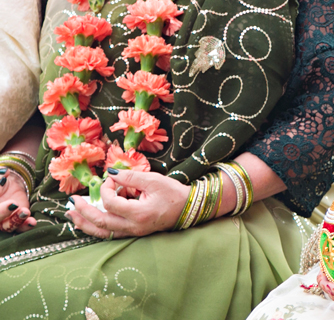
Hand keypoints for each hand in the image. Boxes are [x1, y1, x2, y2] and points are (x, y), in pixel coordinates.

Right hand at [0, 169, 33, 233]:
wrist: (8, 184)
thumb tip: (4, 172)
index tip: (5, 189)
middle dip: (2, 212)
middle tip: (13, 204)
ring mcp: (3, 222)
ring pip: (7, 227)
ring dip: (16, 220)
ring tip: (25, 212)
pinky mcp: (16, 222)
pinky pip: (20, 228)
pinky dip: (26, 226)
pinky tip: (32, 222)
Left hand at [67, 169, 189, 238]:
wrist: (188, 209)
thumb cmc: (173, 193)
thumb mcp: (154, 180)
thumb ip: (130, 177)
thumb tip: (110, 173)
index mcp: (138, 213)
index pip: (111, 203)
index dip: (106, 189)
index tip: (111, 179)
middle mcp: (133, 226)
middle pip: (100, 222)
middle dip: (83, 211)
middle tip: (72, 201)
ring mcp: (132, 232)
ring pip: (101, 232)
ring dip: (84, 223)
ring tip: (71, 215)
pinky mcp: (133, 233)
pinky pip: (109, 234)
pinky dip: (95, 228)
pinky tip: (86, 222)